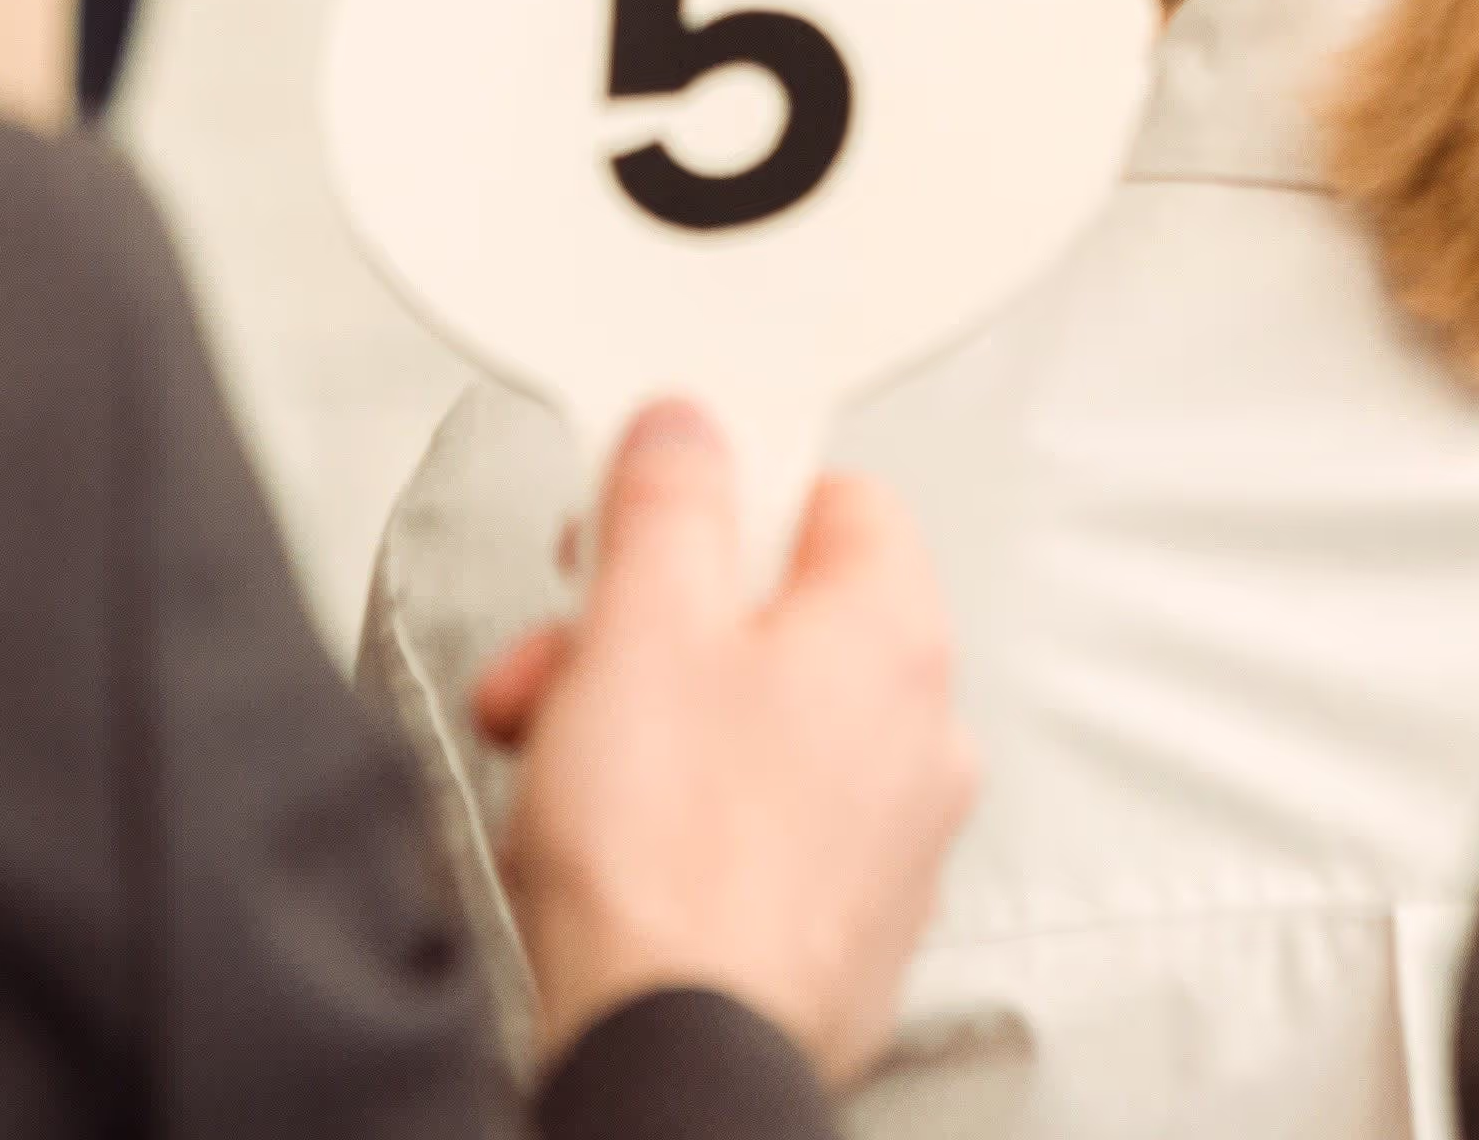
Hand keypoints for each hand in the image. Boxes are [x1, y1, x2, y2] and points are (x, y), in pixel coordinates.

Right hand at [469, 403, 971, 1086]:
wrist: (679, 1051)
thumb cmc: (672, 867)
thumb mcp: (641, 624)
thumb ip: (669, 499)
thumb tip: (688, 428)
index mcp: (893, 635)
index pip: (833, 495)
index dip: (720, 496)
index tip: (639, 521)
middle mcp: (920, 734)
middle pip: (775, 620)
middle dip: (645, 632)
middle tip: (566, 662)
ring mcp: (890, 841)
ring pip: (753, 727)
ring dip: (644, 725)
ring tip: (558, 767)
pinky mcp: (845, 926)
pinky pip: (758, 826)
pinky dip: (682, 820)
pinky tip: (608, 850)